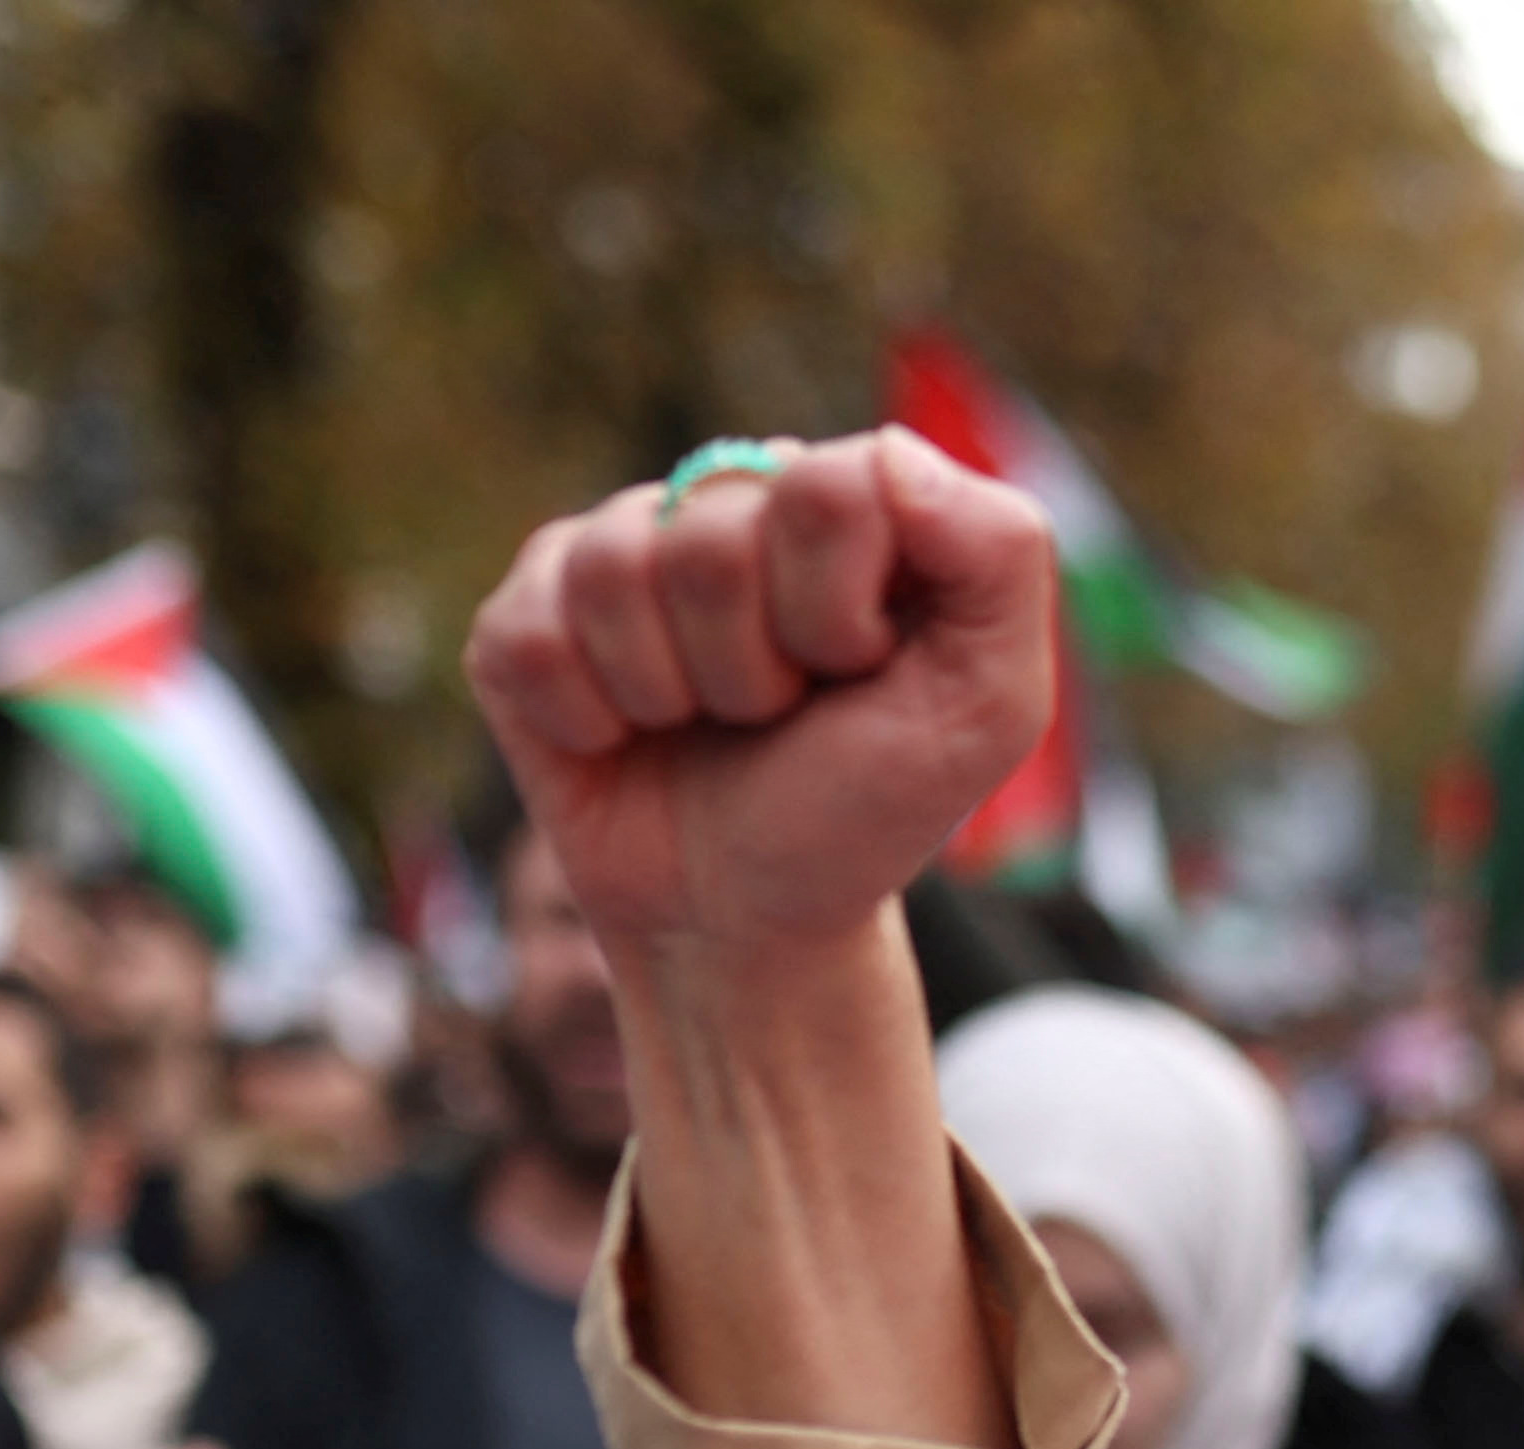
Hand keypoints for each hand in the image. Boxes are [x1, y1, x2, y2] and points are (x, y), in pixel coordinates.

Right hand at [462, 429, 1057, 978]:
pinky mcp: (523, 617)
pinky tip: (623, 739)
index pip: (826, 488)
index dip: (837, 613)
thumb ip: (1000, 556)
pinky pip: (527, 636)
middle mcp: (721, 501)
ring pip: (612, 575)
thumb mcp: (988, 704)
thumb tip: (889, 452)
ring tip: (707, 725)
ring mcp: (614, 551)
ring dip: (673, 693)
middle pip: (711, 538)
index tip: (859, 673)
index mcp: (839, 499)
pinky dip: (587, 719)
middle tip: (777, 715)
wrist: (754, 920)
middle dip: (756, 666)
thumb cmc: (870, 809)